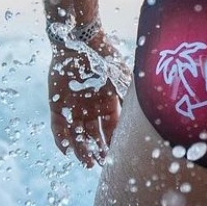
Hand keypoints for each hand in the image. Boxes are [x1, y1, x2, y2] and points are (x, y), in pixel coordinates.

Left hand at [47, 32, 128, 167]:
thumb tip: (149, 114)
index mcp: (108, 103)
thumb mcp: (123, 78)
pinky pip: (58, 126)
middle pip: (94, 135)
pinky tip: (67, 150)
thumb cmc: (105, 57)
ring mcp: (74, 106)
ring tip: (86, 163)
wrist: (82, 40)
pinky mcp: (57, 103)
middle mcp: (91, 108)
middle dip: (97, 151)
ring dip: (81, 149)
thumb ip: (132, 97)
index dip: (112, 143)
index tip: (115, 157)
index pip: (111, 129)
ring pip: (77, 134)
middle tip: (99, 165)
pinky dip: (61, 139)